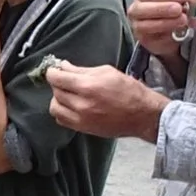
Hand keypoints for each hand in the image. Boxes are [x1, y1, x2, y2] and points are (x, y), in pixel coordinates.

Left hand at [48, 62, 166, 140]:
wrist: (142, 115)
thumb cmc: (129, 91)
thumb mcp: (107, 72)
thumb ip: (82, 70)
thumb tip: (64, 66)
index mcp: (88, 87)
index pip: (57, 78)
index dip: (52, 72)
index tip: (53, 70)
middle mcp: (81, 104)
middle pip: (56, 92)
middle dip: (58, 83)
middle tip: (65, 79)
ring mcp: (81, 119)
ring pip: (55, 107)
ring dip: (58, 98)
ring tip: (68, 94)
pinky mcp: (83, 129)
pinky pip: (61, 120)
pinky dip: (62, 111)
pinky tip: (71, 106)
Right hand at [130, 0, 195, 63]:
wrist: (170, 31)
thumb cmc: (171, 11)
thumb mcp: (178, 1)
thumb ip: (183, 0)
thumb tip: (190, 1)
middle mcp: (136, 9)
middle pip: (142, 8)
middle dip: (162, 8)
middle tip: (179, 9)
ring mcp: (137, 25)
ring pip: (145, 25)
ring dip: (165, 23)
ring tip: (182, 21)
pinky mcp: (143, 39)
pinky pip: (151, 38)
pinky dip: (166, 36)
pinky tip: (177, 32)